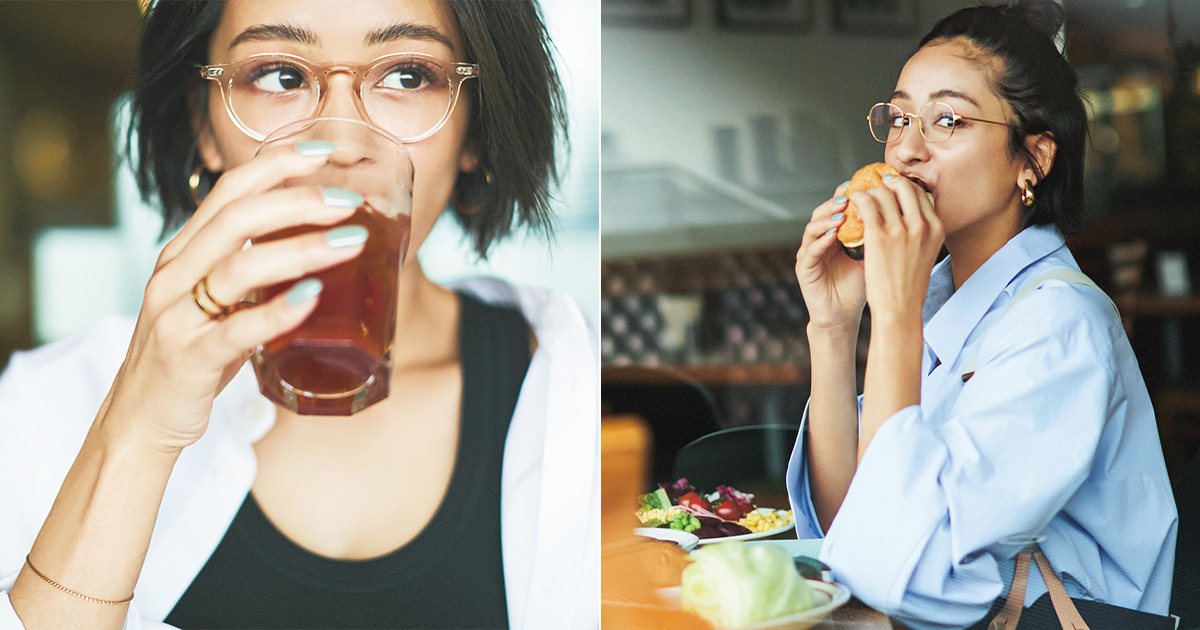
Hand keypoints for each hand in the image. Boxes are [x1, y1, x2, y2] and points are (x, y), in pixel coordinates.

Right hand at [99, 144, 365, 452]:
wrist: (139, 422)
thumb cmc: (190, 359)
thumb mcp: (216, 303)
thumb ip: (255, 274)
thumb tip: (320, 246)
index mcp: (183, 255)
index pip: (227, 191)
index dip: (275, 165)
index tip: (323, 151)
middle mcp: (174, 276)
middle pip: (235, 219)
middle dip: (298, 201)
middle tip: (350, 199)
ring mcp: (177, 317)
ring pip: (238, 268)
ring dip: (301, 249)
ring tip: (351, 242)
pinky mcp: (188, 360)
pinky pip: (236, 329)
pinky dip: (278, 311)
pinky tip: (314, 297)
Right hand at [795, 181, 866, 329]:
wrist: (844, 315)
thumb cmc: (860, 287)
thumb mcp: (875, 256)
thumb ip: (880, 235)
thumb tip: (902, 211)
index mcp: (837, 233)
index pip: (840, 208)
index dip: (849, 195)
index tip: (863, 185)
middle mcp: (820, 239)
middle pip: (824, 212)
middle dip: (836, 202)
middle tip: (850, 195)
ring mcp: (810, 252)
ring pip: (813, 227)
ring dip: (826, 218)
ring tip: (841, 213)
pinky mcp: (803, 268)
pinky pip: (810, 250)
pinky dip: (820, 241)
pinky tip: (832, 236)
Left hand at [853, 174, 943, 322]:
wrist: (899, 308)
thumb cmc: (909, 285)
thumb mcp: (926, 253)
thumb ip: (921, 231)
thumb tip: (909, 214)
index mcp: (936, 228)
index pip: (920, 194)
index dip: (902, 187)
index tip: (890, 188)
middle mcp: (922, 225)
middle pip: (903, 187)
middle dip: (887, 184)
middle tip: (874, 188)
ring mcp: (901, 229)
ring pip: (882, 192)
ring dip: (869, 192)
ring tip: (861, 199)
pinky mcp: (879, 236)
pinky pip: (866, 204)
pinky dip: (858, 199)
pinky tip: (853, 203)